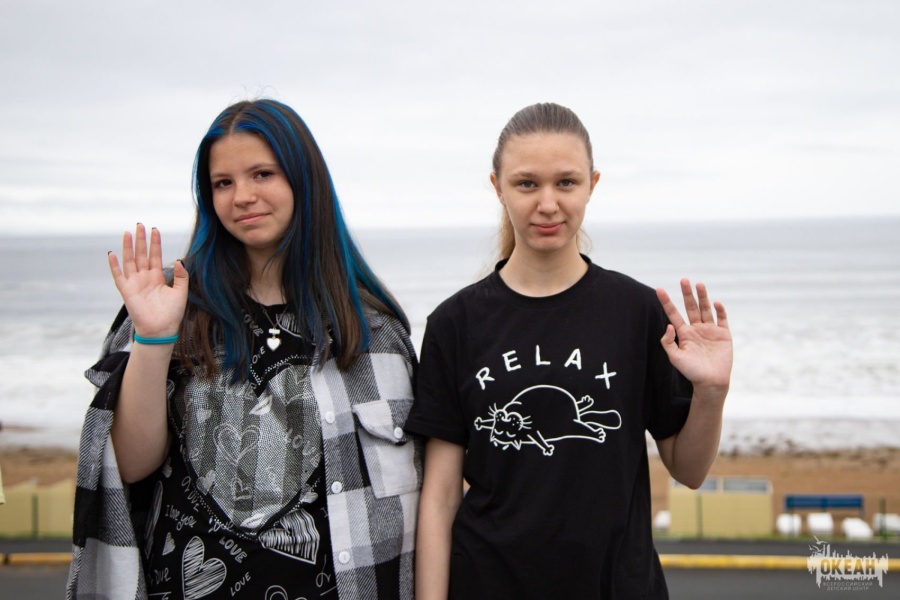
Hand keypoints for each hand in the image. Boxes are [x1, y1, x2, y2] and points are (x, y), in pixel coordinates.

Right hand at [108, 224, 188, 337]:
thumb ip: (181, 276)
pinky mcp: (126, 291)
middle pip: (141, 255)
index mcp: (157, 278)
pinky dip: (114, 265)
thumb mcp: (181, 292)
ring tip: (127, 233)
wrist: (161, 330)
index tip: (155, 229)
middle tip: (139, 225)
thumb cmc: (172, 314)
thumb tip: (178, 260)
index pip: (155, 256)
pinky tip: (112, 253)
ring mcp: (135, 283)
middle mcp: (145, 278)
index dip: (155, 243)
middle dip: (141, 240)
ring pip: (130, 261)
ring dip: (128, 247)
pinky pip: (118, 276)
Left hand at [656, 279, 731, 395]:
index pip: (674, 314)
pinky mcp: (723, 335)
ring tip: (699, 284)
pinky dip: (720, 311)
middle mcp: (696, 329)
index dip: (667, 302)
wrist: (711, 383)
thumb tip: (669, 325)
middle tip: (683, 280)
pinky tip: (716, 303)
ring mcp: (710, 331)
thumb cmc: (691, 372)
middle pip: (691, 307)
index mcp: (684, 333)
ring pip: (706, 310)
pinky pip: (722, 319)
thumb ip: (668, 342)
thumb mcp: (675, 358)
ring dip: (702, 297)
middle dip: (687, 294)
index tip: (659, 289)